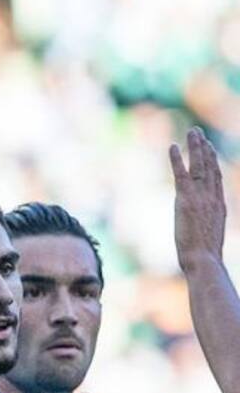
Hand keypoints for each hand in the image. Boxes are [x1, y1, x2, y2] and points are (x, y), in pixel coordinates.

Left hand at [170, 127, 226, 271]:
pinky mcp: (186, 200)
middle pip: (210, 166)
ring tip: (192, 132)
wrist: (204, 260)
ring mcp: (200, 197)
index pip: (216, 177)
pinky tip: (173, 147)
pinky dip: (177, 160)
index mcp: (219, 205)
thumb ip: (206, 228)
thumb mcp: (208, 238)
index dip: (212, 161)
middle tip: (198, 132)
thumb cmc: (204, 257)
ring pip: (199, 165)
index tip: (208, 148)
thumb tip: (200, 232)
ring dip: (195, 147)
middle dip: (204, 148)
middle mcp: (212, 197)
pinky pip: (181, 174)